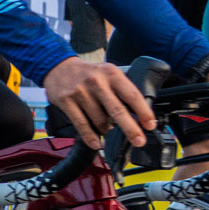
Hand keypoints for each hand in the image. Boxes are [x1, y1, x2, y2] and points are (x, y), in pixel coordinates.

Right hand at [41, 57, 155, 149]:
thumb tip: (137, 115)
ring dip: (106, 131)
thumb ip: (121, 90)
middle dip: (130, 129)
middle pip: (117, 110)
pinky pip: (81, 124)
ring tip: (108, 132)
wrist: (59, 67)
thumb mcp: (108, 73)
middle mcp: (96, 81)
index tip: (149, 125)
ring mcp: (80, 91)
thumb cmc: (88, 74)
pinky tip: (96, 143)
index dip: (143, 112)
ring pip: (99, 120)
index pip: (132, 95)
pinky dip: (90, 137)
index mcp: (111, 73)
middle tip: (139, 141)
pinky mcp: (66, 101)